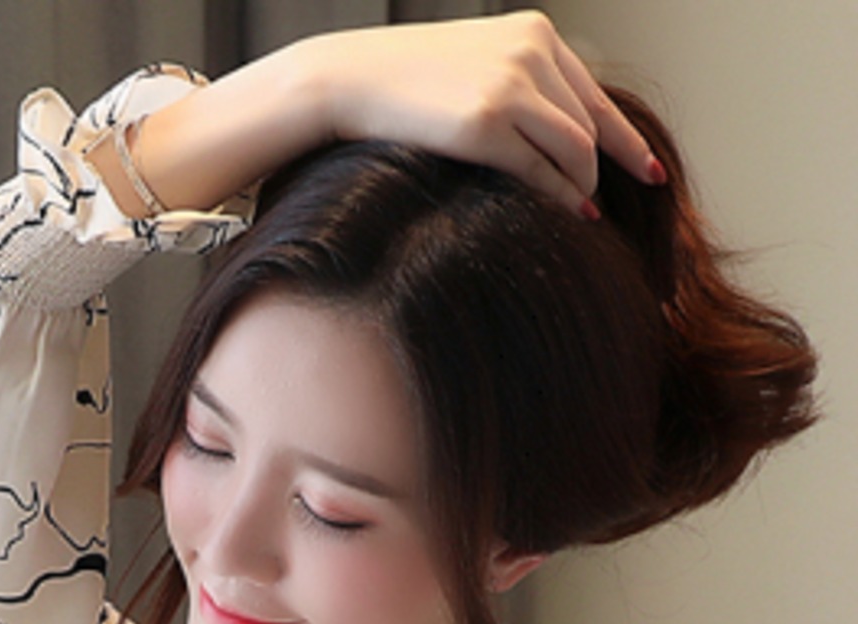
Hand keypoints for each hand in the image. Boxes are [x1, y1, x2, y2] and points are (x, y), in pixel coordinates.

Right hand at [313, 10, 660, 211]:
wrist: (350, 78)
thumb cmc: (406, 82)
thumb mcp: (474, 66)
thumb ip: (520, 87)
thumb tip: (560, 140)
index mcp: (533, 33)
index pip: (594, 95)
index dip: (626, 140)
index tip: (650, 172)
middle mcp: (530, 52)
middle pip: (589, 127)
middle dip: (598, 172)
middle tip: (595, 207)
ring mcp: (509, 86)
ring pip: (577, 149)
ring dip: (581, 188)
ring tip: (577, 212)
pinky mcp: (485, 123)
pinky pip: (541, 170)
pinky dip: (561, 196)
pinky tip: (570, 214)